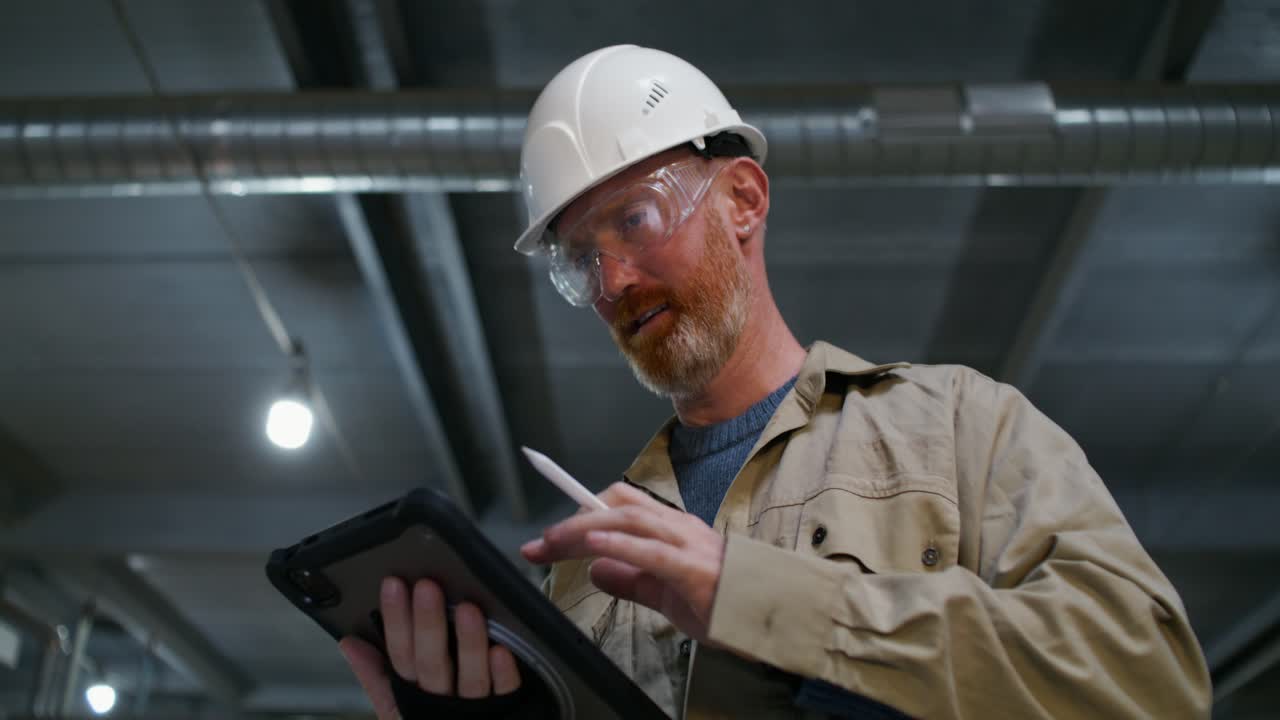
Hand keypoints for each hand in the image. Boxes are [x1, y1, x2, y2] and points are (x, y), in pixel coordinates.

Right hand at [339, 577, 520, 719]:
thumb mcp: (397, 710)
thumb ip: (375, 677)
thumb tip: (349, 642)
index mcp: (412, 697)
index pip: (399, 656)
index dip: (395, 621)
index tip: (393, 585)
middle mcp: (440, 704)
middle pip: (431, 663)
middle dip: (427, 624)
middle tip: (427, 587)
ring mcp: (473, 712)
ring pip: (469, 678)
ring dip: (468, 643)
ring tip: (467, 609)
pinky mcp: (505, 714)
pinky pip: (504, 694)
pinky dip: (503, 674)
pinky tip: (501, 650)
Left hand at [520, 482, 724, 643]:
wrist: (769, 616)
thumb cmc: (722, 601)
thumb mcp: (663, 592)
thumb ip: (630, 580)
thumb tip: (594, 569)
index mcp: (670, 528)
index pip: (619, 506)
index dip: (579, 512)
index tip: (546, 535)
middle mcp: (676, 526)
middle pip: (617, 507)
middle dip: (573, 522)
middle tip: (540, 544)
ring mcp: (686, 544)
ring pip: (629, 521)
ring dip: (586, 529)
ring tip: (555, 543)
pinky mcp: (692, 569)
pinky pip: (651, 551)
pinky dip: (620, 546)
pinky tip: (595, 548)